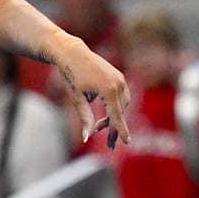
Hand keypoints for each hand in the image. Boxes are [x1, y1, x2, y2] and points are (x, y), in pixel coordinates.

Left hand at [48, 32, 131, 147]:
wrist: (72, 53)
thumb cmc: (71, 75)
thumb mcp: (76, 99)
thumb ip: (85, 118)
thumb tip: (86, 137)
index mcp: (108, 90)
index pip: (117, 116)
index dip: (121, 130)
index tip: (127, 143)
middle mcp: (119, 84)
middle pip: (119, 112)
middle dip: (112, 127)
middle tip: (109, 145)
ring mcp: (121, 79)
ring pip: (122, 106)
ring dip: (114, 117)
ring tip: (100, 127)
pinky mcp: (119, 77)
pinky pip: (122, 97)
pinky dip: (115, 107)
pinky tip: (105, 114)